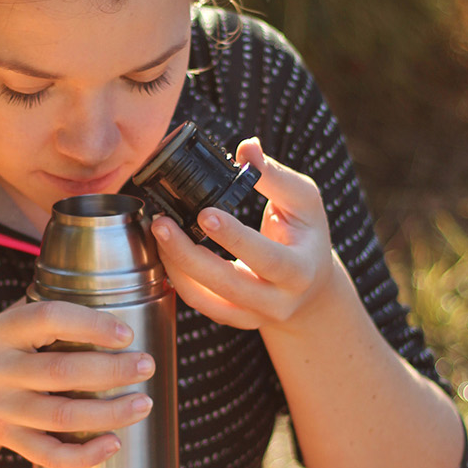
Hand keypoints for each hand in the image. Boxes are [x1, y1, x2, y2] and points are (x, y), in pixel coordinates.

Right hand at [0, 298, 155, 467]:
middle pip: (61, 372)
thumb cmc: (6, 353)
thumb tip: (121, 299)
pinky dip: (85, 454)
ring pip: (61, 417)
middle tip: (146, 366)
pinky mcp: (7, 439)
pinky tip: (114, 443)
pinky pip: (49, 454)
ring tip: (143, 404)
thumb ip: (52, 313)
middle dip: (112, 370)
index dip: (92, 325)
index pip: (49, 319)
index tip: (128, 334)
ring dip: (109, 413)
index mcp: (2, 330)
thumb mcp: (14, 324)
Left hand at [150, 137, 335, 331]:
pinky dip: (176, 277)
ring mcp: (251, 315)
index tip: (204, 213)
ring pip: (204, 299)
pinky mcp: (230, 318)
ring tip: (157, 232)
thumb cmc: (306, 237)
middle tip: (161, 223)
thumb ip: (275, 176)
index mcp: (300, 271)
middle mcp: (277, 301)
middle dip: (187, 255)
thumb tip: (246, 148)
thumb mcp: (304, 203)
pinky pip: (197, 302)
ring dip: (174, 266)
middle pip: (227, 284)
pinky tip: (163, 250)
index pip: (266, 257)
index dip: (234, 238)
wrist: (310, 291)